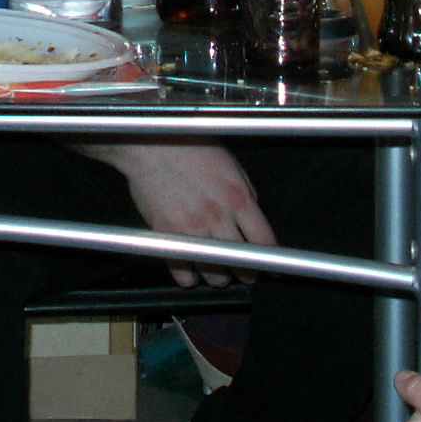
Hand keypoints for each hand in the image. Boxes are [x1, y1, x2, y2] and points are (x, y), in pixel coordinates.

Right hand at [81, 141, 273, 285]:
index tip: (270, 269)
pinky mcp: (167, 237)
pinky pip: (185, 276)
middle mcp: (218, 216)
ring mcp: (192, 229)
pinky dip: (189, 276)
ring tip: (213, 266)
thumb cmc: (189, 146)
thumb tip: (253, 222)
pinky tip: (190, 266)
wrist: (149, 144)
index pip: (265, 242)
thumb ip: (245, 195)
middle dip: (245, 272)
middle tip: (239, 268)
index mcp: (237, 198)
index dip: (270, 262)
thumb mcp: (230, 165)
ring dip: (218, 276)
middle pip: (242, 265)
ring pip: (216, 276)